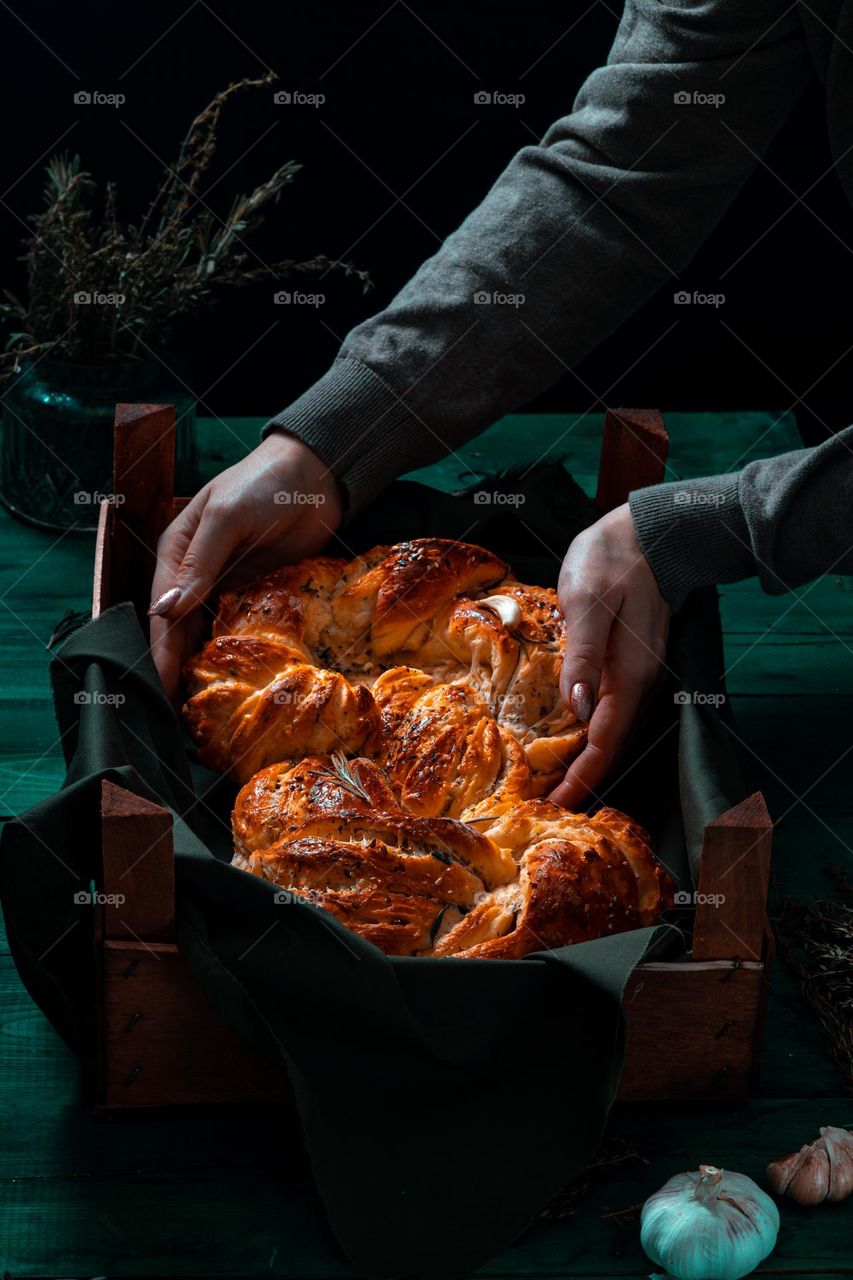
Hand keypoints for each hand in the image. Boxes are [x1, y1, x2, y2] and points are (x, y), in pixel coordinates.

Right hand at [149, 431, 342, 702]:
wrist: (315, 473)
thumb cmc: (262, 484)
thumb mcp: (226, 518)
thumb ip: (198, 565)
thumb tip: (165, 612)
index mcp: (175, 553)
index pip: (161, 613)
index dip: (159, 654)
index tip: (159, 692)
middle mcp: (196, 574)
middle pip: (181, 631)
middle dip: (177, 670)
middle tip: (179, 716)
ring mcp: (228, 585)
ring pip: (209, 635)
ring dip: (206, 668)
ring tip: (204, 710)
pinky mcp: (258, 593)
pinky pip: (242, 629)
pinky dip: (238, 654)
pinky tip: (239, 682)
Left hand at [549, 502, 670, 809]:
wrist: (649, 532)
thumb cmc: (613, 561)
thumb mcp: (588, 602)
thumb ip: (583, 656)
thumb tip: (577, 709)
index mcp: (628, 675)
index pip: (604, 741)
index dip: (582, 778)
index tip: (556, 806)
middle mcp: (637, 683)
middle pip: (608, 745)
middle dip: (580, 779)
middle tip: (543, 807)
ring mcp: (634, 673)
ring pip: (608, 730)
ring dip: (582, 759)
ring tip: (549, 782)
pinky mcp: (626, 661)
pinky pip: (607, 709)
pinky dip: (586, 731)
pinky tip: (563, 736)